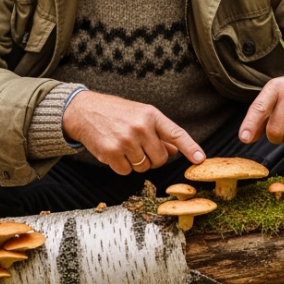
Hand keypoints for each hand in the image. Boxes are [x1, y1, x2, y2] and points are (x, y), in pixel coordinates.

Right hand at [63, 90, 205, 174]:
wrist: (83, 111)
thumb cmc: (115, 113)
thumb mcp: (139, 115)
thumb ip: (158, 133)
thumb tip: (175, 150)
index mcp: (151, 115)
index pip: (176, 133)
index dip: (190, 148)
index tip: (200, 159)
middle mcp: (140, 127)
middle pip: (160, 159)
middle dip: (152, 158)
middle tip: (140, 147)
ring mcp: (126, 140)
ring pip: (143, 167)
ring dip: (136, 163)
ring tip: (124, 146)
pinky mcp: (111, 153)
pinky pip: (126, 172)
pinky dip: (121, 167)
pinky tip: (114, 152)